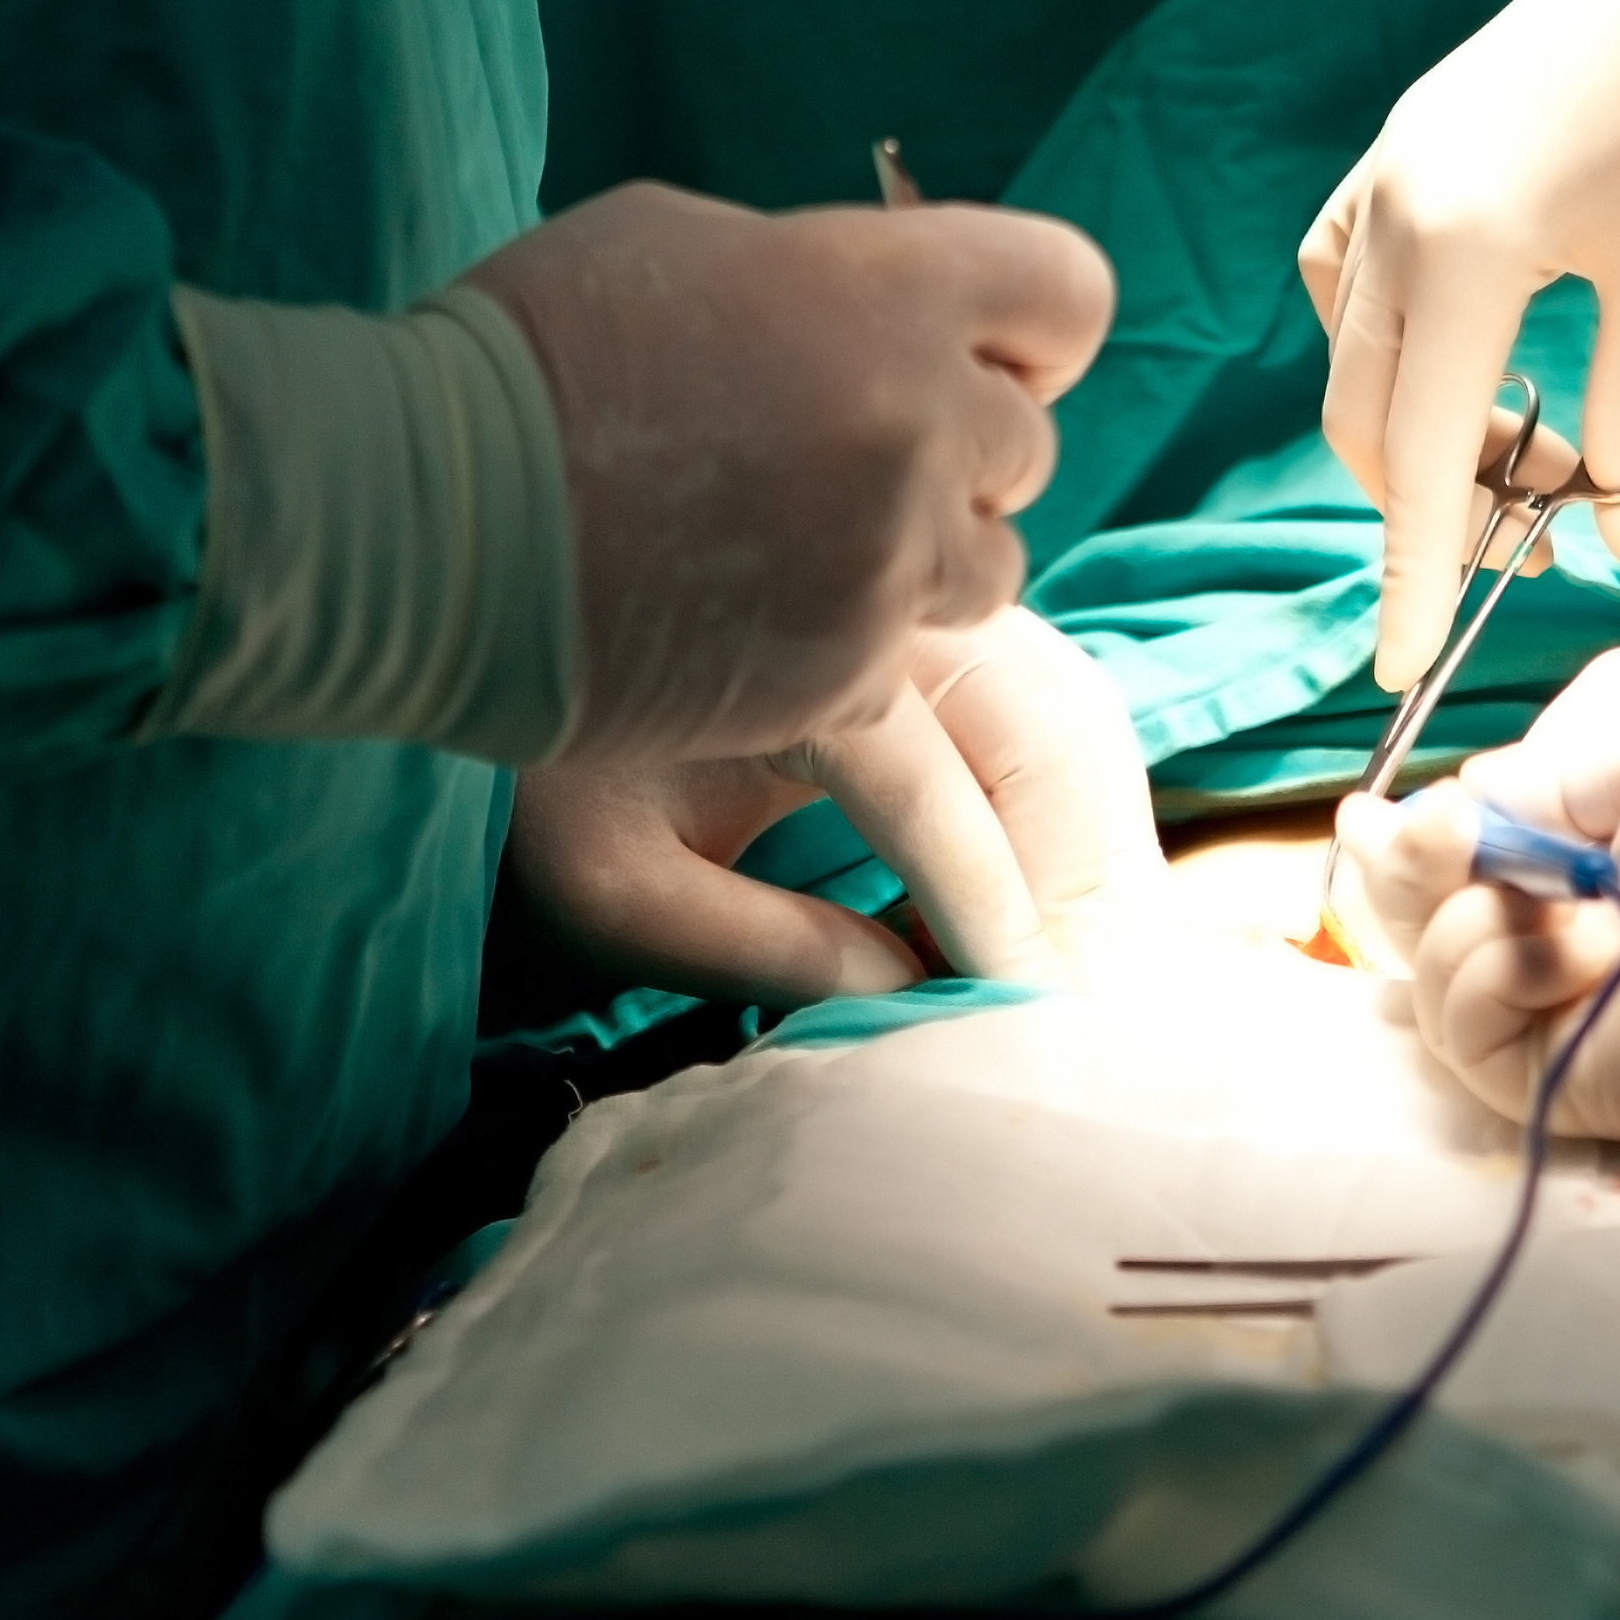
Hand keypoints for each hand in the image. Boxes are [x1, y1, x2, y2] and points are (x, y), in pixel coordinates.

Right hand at [462, 182, 1114, 764]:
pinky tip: (749, 618)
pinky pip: (904, 661)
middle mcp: (914, 423)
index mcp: (888, 289)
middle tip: (845, 459)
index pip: (1069, 294)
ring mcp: (883, 561)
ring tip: (805, 546)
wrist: (422, 519)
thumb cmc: (528, 356)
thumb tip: (890, 306)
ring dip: (921, 557)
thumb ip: (826, 275)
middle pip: (1027, 445)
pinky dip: (846, 643)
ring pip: (989, 569)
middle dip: (956, 449)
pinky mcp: (842, 676)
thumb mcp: (686, 242)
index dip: (1028, 330)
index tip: (980, 356)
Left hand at [510, 608, 1171, 1007]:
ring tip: (1107, 982)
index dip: (986, 914)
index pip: (925, 792)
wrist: (509, 610)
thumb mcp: (607, 878)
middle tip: (1110, 1020)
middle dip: (1086, 892)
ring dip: (1106, 855)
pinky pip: (1062, 710)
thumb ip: (750, 946)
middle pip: (1043, 739)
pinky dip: (1085, 816)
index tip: (1029, 1014)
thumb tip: (905, 993)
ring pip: (1075, 718)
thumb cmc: (543, 762)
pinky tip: (1066, 919)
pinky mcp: (959, 626)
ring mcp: (931, 599)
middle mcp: (882, 598)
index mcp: (787, 653)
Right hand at [1297, 0, 1619, 687]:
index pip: (1424, 456)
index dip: (1417, 571)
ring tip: (1528, 445)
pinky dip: (1394, 348)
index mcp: (1463, 247)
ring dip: (1419, 429)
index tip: (1407, 665)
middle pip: (1368, 419)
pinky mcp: (1399, 148)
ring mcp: (1384, 173)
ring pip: (1351, 358)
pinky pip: (1349, 283)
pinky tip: (1469, 357)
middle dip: (1434, 501)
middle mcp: (1396, 211)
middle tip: (1538, 534)